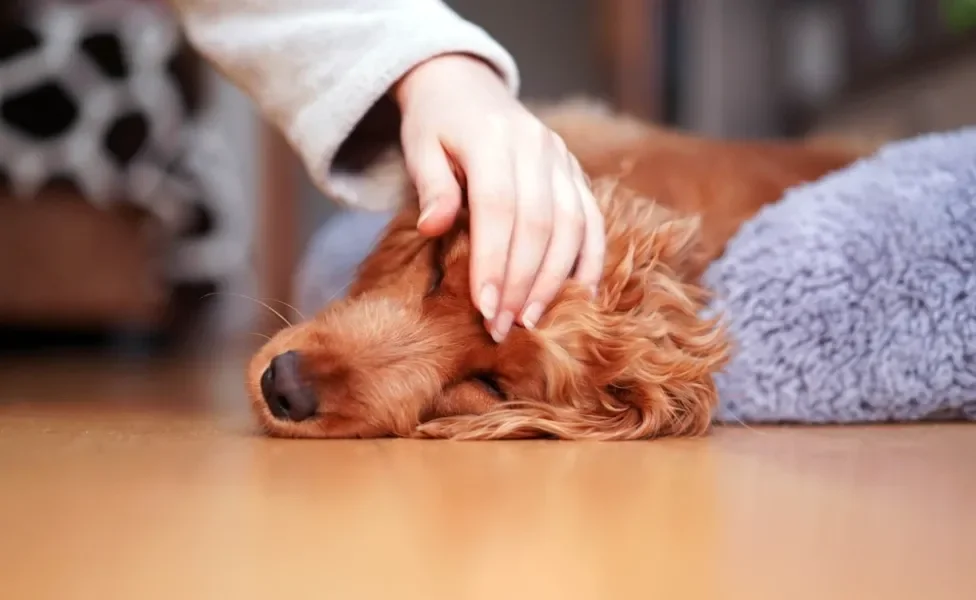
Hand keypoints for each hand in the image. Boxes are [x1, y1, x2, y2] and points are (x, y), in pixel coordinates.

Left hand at [393, 54, 604, 341]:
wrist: (467, 87)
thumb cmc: (436, 125)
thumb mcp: (419, 146)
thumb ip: (430, 186)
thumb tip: (433, 228)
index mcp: (492, 136)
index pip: (497, 207)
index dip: (493, 261)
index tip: (484, 308)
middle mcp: (536, 146)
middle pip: (538, 224)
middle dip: (522, 283)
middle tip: (502, 327)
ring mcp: (563, 159)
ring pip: (572, 226)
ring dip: (555, 280)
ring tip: (531, 321)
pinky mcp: (577, 173)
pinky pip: (593, 221)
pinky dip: (590, 261)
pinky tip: (579, 298)